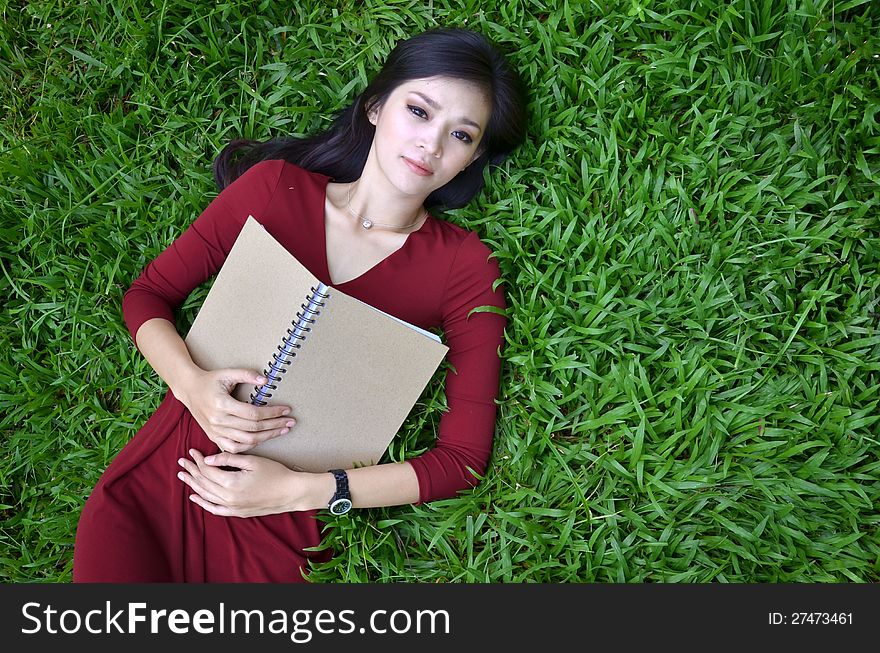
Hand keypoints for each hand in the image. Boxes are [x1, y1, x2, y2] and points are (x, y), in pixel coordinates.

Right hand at [176, 367, 295, 452]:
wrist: (189, 390)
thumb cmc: (210, 380)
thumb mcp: (227, 373)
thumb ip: (246, 375)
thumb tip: (266, 380)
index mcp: (222, 404)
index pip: (253, 413)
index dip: (272, 413)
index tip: (287, 410)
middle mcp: (218, 420)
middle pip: (253, 428)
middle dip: (275, 425)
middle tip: (290, 422)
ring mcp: (215, 431)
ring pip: (246, 440)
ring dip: (267, 437)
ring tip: (282, 431)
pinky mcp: (214, 437)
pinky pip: (234, 448)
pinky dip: (250, 445)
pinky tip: (262, 439)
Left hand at [177, 449, 325, 516]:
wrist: (290, 493)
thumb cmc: (275, 473)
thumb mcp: (253, 461)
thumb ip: (229, 458)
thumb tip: (208, 459)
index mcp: (231, 483)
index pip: (207, 470)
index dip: (198, 460)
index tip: (192, 451)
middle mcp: (228, 498)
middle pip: (203, 483)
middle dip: (191, 470)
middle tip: (182, 461)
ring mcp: (232, 507)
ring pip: (206, 495)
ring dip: (193, 485)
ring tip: (183, 475)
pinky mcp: (237, 512)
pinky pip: (215, 509)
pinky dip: (203, 503)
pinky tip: (195, 496)